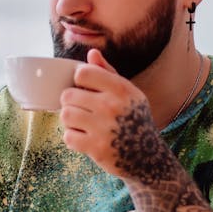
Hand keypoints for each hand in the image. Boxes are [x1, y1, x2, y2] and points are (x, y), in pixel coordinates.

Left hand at [60, 49, 158, 177]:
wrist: (147, 157)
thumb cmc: (135, 120)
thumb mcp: (129, 94)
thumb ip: (108, 73)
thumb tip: (92, 53)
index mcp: (121, 89)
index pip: (82, 73)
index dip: (79, 81)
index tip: (85, 90)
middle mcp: (112, 106)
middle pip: (68, 95)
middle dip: (72, 103)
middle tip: (83, 111)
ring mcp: (104, 128)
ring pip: (65, 115)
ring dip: (71, 121)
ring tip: (83, 124)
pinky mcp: (96, 148)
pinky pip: (68, 137)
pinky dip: (74, 139)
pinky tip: (86, 139)